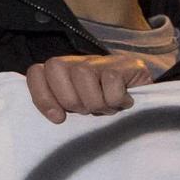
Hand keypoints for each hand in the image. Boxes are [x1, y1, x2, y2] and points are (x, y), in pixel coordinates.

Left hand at [23, 53, 151, 123]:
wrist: (143, 93)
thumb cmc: (104, 105)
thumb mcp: (79, 109)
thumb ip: (60, 107)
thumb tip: (53, 117)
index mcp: (60, 74)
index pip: (36, 73)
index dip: (43, 96)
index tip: (58, 118)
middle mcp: (76, 62)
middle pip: (56, 70)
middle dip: (73, 100)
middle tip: (89, 110)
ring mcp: (99, 61)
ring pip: (82, 75)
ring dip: (96, 102)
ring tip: (107, 107)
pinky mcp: (123, 64)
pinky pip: (111, 81)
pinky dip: (117, 99)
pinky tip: (124, 102)